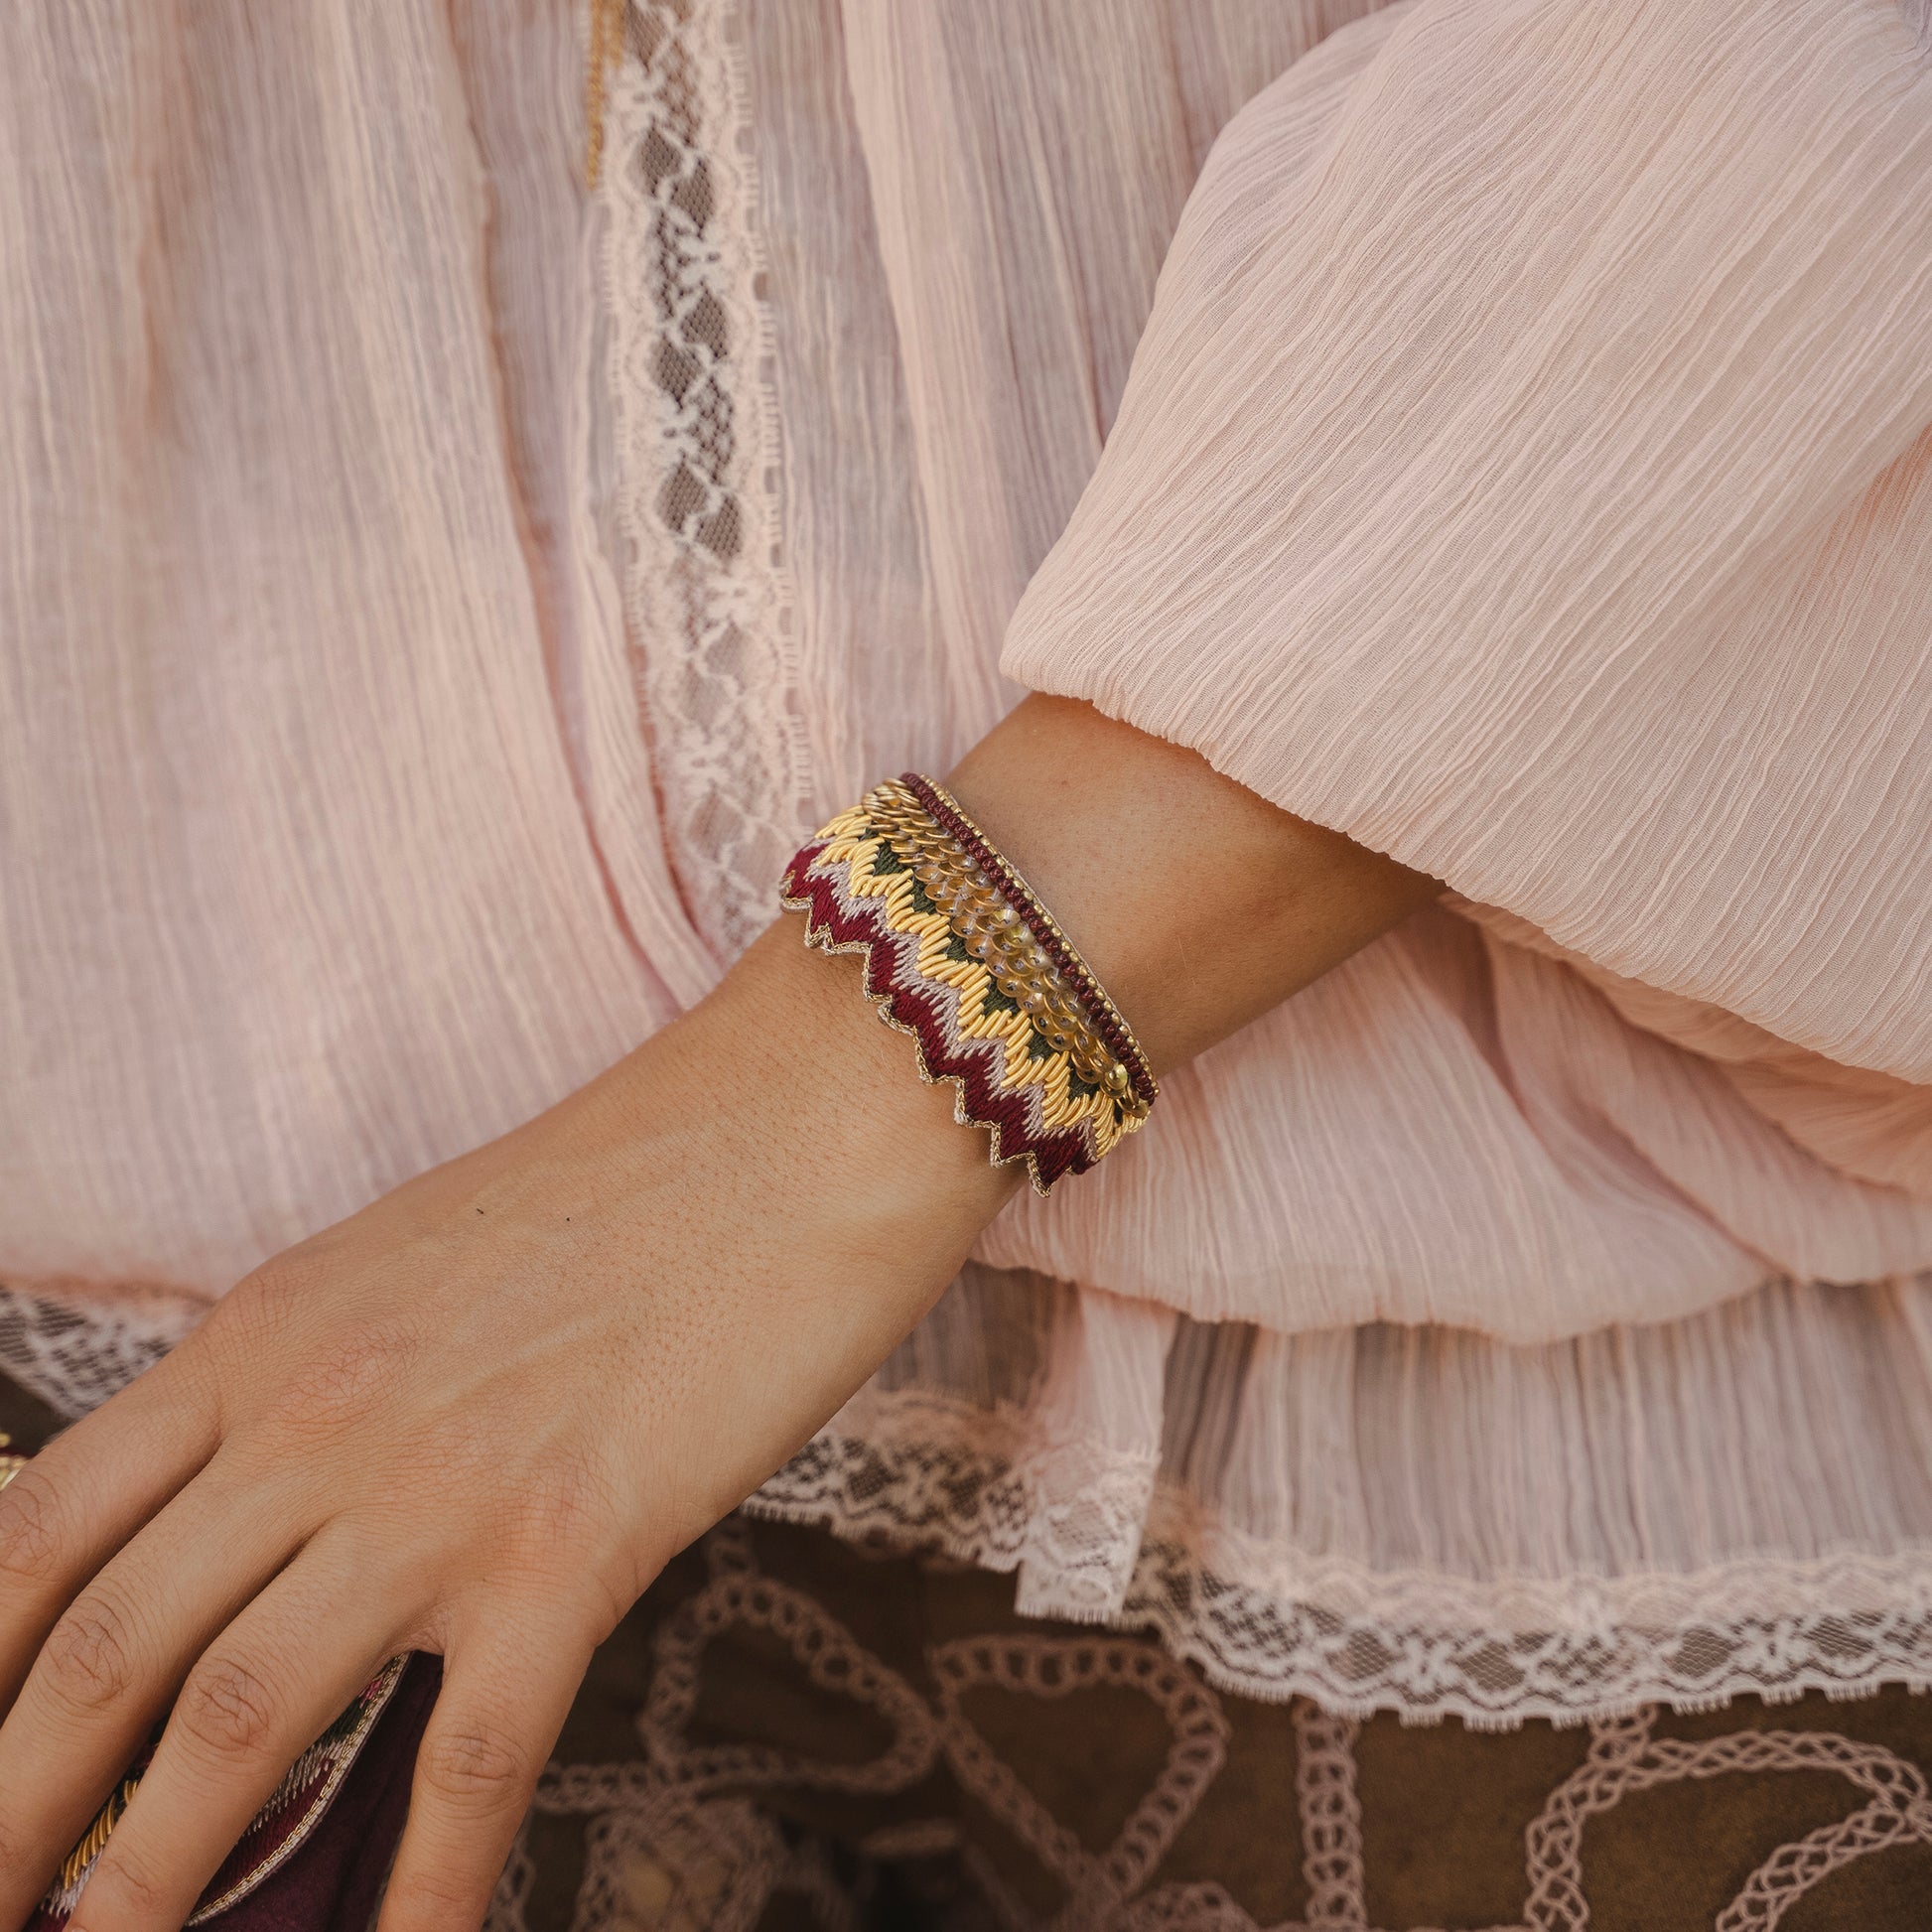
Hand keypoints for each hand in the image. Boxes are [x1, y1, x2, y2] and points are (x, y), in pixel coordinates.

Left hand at [0, 920, 1012, 1930]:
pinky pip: (468, 1764)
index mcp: (269, 1335)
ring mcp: (442, 1489)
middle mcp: (322, 1416)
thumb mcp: (415, 1260)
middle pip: (106, 1647)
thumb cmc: (628, 1182)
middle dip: (17, 1807)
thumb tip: (259, 1523)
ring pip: (237, 1722)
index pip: (44, 1525)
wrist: (794, 1125)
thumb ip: (318, 1383)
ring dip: (150, 1882)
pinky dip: (423, 1895)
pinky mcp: (575, 1548)